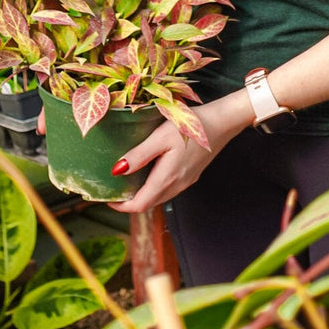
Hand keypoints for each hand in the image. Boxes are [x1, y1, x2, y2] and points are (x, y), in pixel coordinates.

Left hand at [108, 92, 250, 212]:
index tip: (106, 198)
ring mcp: (186, 181)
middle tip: (113, 189)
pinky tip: (149, 171)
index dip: (121, 206)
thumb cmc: (190, 126)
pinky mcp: (191, 175)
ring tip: (127, 180)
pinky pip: (168, 188)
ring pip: (159, 196)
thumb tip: (117, 171)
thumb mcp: (160, 137)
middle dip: (129, 201)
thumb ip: (139, 155)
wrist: (222, 122)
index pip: (140, 204)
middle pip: (149, 203)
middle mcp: (177, 185)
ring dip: (142, 194)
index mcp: (167, 178)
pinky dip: (154, 186)